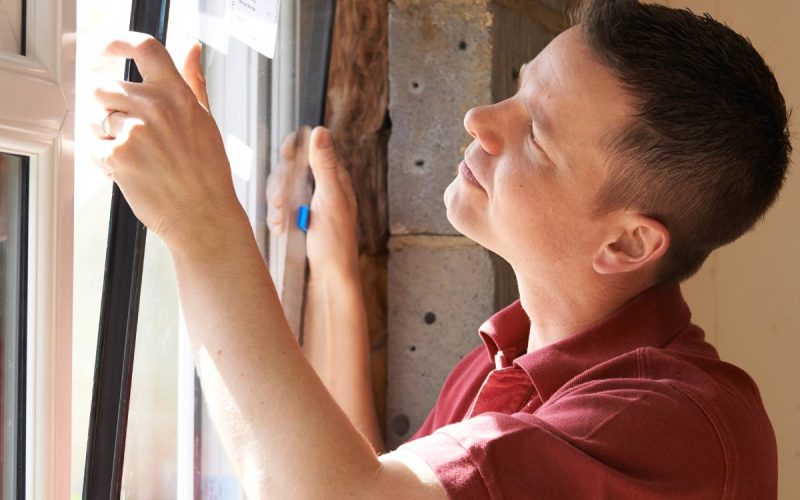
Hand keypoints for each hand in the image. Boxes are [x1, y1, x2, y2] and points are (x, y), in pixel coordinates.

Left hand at [90, 32, 243, 246]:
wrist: (204, 215)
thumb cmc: (207, 173)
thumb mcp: (204, 120)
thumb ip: (192, 81)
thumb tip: (192, 48)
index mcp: (178, 95)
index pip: (145, 48)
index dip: (118, 43)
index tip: (108, 51)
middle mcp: (156, 108)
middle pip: (105, 87)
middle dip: (108, 109)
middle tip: (129, 132)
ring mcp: (135, 131)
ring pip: (97, 119)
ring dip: (107, 137)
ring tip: (137, 157)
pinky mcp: (118, 156)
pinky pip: (93, 148)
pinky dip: (106, 161)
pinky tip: (131, 172)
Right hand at [267, 127, 358, 278]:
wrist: (328, 281)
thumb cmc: (336, 244)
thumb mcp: (330, 200)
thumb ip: (324, 165)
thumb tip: (320, 131)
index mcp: (334, 180)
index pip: (310, 151)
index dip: (294, 150)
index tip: (285, 155)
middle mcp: (321, 189)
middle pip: (289, 170)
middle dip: (281, 185)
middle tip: (281, 203)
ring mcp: (307, 205)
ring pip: (280, 189)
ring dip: (276, 204)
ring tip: (280, 222)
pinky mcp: (296, 221)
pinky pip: (278, 209)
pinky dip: (276, 217)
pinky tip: (279, 229)